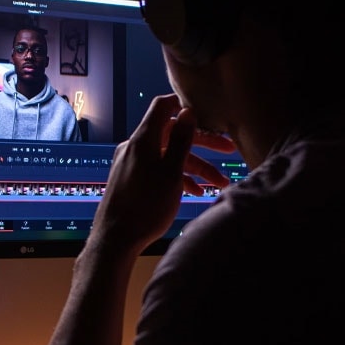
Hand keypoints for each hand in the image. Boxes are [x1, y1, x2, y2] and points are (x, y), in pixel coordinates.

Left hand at [89, 93, 236, 253]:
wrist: (116, 239)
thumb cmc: (145, 206)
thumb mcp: (171, 172)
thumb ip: (180, 140)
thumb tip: (187, 111)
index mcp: (143, 140)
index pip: (163, 107)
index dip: (183, 105)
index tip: (206, 111)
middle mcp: (134, 147)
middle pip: (171, 134)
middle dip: (202, 143)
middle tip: (229, 150)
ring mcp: (131, 163)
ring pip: (168, 156)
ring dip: (194, 167)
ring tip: (218, 184)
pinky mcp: (131, 179)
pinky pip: (157, 170)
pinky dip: (176, 176)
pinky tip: (195, 192)